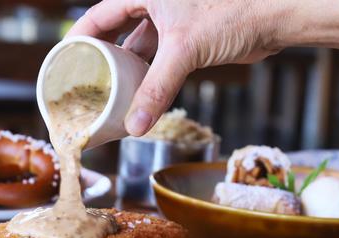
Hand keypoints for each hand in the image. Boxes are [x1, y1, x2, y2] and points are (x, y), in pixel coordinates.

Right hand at [67, 0, 290, 135]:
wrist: (272, 19)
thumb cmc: (233, 14)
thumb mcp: (184, 50)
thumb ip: (157, 88)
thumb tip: (135, 125)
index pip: (100, 14)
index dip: (80, 37)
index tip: (65, 60)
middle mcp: (155, 3)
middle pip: (117, 32)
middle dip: (104, 59)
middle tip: (88, 84)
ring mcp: (171, 21)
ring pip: (139, 48)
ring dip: (128, 72)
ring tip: (111, 95)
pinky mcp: (187, 38)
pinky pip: (158, 59)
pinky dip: (149, 76)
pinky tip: (140, 95)